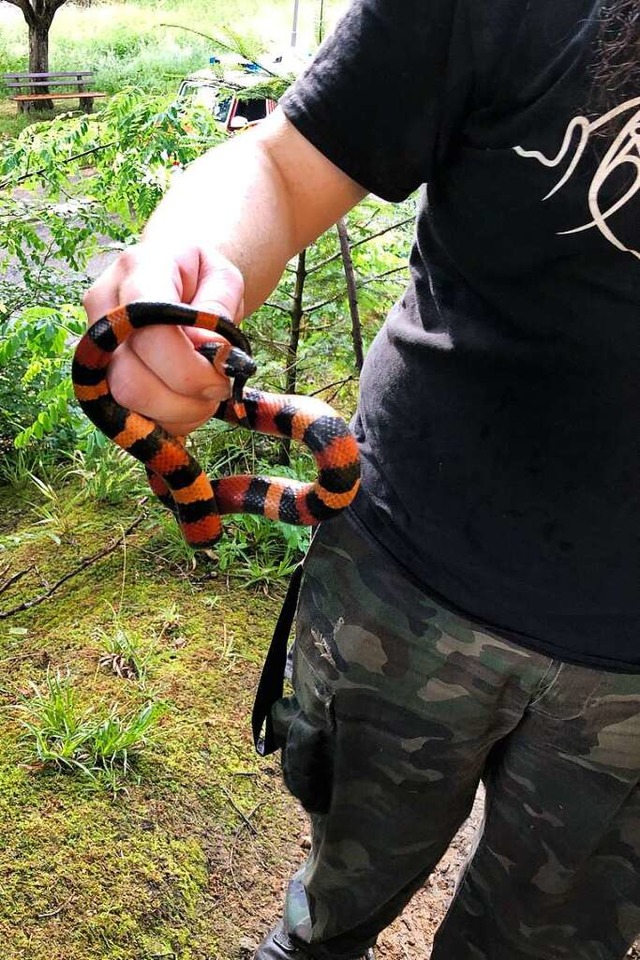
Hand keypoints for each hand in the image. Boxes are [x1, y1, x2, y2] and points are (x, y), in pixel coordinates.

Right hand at [83, 242, 244, 435]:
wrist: (175, 271)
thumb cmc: (202, 276)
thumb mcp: (224, 278)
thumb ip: (218, 310)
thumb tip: (206, 351)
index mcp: (139, 272)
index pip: (152, 335)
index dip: (189, 371)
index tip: (222, 378)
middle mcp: (104, 306)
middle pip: (130, 380)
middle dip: (183, 401)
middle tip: (216, 391)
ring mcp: (94, 342)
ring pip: (126, 403)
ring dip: (177, 414)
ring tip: (204, 396)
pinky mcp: (97, 371)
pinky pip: (127, 414)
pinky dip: (164, 421)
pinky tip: (185, 404)